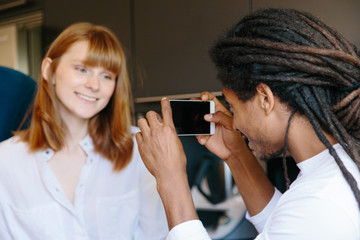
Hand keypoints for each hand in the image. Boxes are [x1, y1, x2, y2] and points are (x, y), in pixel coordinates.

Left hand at [136, 98, 198, 228]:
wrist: (169, 174)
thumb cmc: (176, 161)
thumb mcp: (177, 142)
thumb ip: (169, 132)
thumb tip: (164, 127)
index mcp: (169, 130)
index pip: (166, 111)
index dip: (165, 103)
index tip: (164, 100)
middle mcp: (157, 132)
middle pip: (150, 114)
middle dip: (153, 116)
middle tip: (155, 121)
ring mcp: (148, 138)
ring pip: (141, 121)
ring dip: (145, 124)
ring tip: (149, 130)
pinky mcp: (141, 146)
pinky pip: (137, 134)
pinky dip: (141, 135)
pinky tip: (146, 140)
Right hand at [196, 91, 249, 160]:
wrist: (232, 152)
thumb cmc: (235, 137)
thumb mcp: (230, 124)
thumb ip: (220, 117)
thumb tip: (208, 115)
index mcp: (219, 111)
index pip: (211, 99)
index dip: (205, 96)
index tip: (203, 98)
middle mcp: (212, 117)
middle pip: (200, 107)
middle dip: (195, 105)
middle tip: (193, 105)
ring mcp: (206, 125)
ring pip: (196, 120)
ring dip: (196, 123)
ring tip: (203, 130)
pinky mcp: (203, 134)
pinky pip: (197, 133)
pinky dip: (199, 136)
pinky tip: (204, 139)